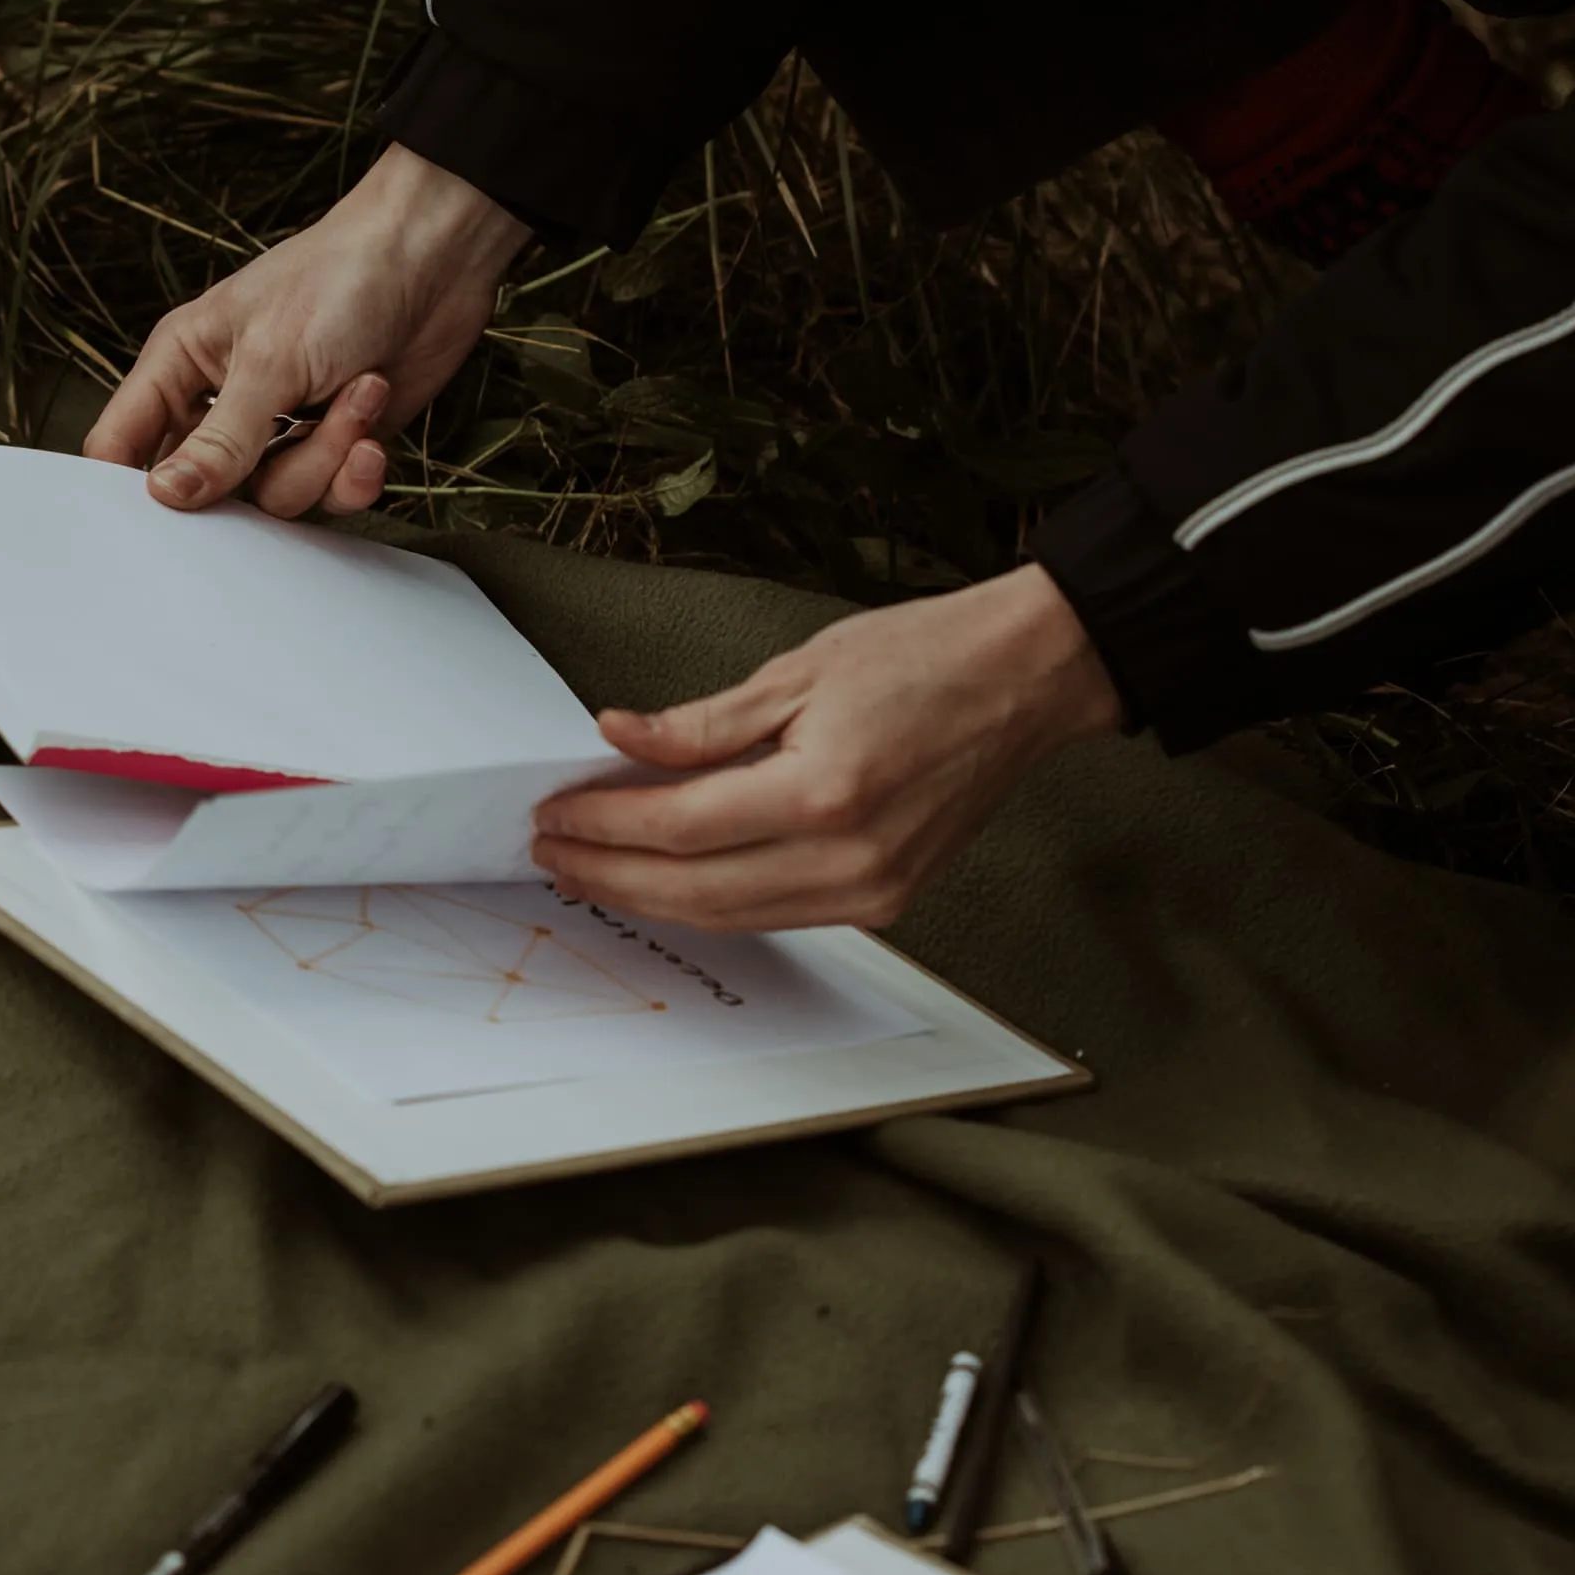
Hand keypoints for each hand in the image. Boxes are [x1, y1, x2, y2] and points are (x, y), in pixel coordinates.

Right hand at [82, 144, 532, 516]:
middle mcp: (223, 402)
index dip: (129, 489)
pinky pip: (329, 495)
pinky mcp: (334, 445)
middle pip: (205, 490)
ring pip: (275, 498)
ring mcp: (280, 428)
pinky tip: (373, 423)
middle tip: (279, 445)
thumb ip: (220, 439)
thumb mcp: (270, 360)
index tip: (159, 519)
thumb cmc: (340, 280)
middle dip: (253, 476)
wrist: (437, 261)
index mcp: (182, 365)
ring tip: (356, 393)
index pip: (121, 443)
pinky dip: (355, 469)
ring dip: (324, 454)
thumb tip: (166, 495)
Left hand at [530, 566, 1122, 931]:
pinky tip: (668, 876)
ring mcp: (873, 890)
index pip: (680, 826)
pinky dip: (712, 900)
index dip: (606, 822)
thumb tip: (619, 738)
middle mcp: (850, 858)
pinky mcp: (885, 900)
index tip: (555, 810)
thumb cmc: (925, 659)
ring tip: (591, 868)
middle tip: (551, 849)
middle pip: (694, 891)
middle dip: (610, 873)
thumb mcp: (797, 671)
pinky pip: (774, 914)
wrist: (1023, 679)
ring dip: (652, 897)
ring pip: (730, 916)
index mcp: (823, 793)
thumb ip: (700, 724)